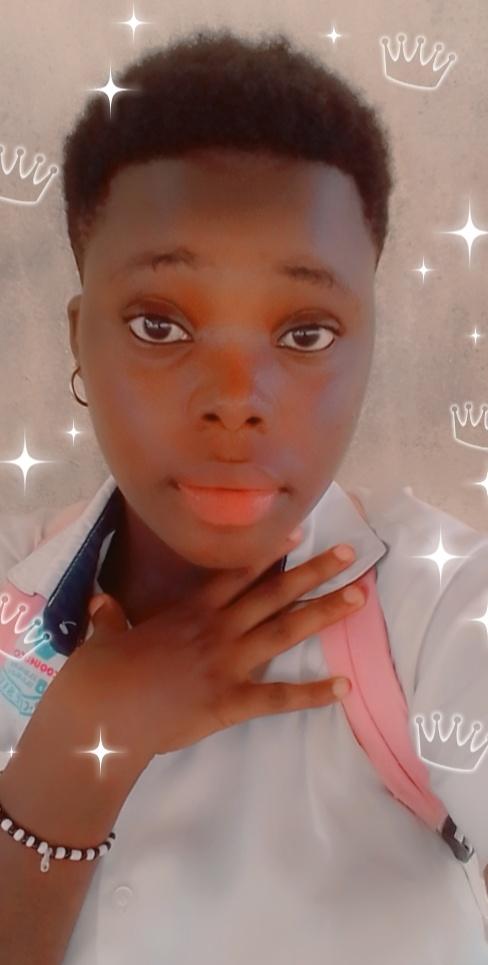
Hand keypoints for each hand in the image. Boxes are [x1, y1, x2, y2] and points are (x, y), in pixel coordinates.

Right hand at [47, 533, 366, 762]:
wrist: (102, 712)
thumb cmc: (101, 673)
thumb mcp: (106, 635)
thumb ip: (110, 617)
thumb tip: (99, 602)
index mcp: (191, 611)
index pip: (239, 573)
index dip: (272, 552)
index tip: (301, 532)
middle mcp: (217, 628)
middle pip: (274, 593)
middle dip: (314, 572)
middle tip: (351, 555)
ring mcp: (227, 663)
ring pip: (285, 631)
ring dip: (324, 613)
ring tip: (359, 599)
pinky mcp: (231, 700)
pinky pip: (278, 696)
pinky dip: (312, 693)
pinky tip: (343, 686)